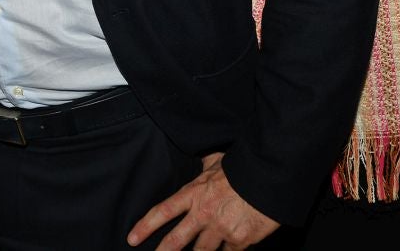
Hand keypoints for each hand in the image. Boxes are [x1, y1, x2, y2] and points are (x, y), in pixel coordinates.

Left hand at [127, 152, 278, 249]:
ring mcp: (220, 229)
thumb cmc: (242, 168)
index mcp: (193, 193)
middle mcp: (203, 214)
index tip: (132, 238)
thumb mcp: (217, 162)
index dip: (145, 226)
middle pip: (176, 240)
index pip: (163, 211)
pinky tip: (227, 249)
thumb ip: (206, 165)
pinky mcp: (239, 241)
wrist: (267, 179)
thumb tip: (202, 158)